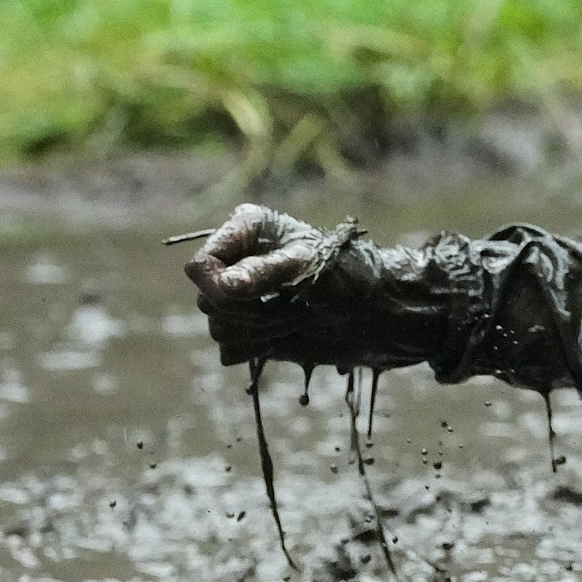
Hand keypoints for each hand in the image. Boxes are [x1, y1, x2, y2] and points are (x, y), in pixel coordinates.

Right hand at [184, 204, 387, 372]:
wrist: (379, 317)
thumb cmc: (350, 277)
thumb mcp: (307, 265)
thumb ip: (263, 272)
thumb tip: (225, 286)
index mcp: (248, 231)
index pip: (201, 265)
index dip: (217, 286)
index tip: (252, 292)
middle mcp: (239, 262)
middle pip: (207, 300)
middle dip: (251, 311)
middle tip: (293, 304)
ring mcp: (244, 298)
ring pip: (218, 327)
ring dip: (260, 330)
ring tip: (297, 318)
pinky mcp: (252, 330)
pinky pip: (228, 350)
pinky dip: (256, 348)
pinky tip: (286, 336)